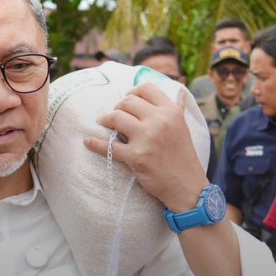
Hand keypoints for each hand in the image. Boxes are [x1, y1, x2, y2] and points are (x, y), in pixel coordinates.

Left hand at [83, 83, 207, 211]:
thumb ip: (174, 110)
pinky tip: (88, 142)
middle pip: (126, 102)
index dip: (132, 92)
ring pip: (115, 118)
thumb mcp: (183, 127)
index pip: (146, 88)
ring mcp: (146, 138)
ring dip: (105, 120)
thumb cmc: (183, 157)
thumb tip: (176, 93)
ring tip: (102, 124)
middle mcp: (159, 121)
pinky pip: (107, 146)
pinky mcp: (135, 156)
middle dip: (117, 108)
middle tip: (114, 116)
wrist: (187, 187)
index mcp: (171, 111)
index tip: (127, 100)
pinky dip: (94, 143)